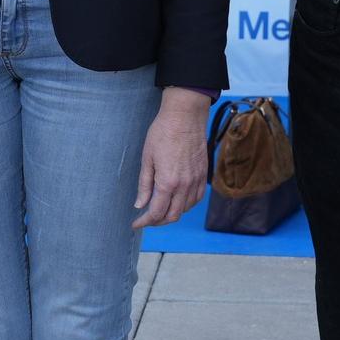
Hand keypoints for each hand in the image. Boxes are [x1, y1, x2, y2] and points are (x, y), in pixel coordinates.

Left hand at [132, 88, 212, 227]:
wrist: (185, 116)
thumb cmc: (163, 133)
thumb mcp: (147, 158)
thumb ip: (144, 184)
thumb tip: (140, 205)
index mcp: (167, 182)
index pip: (156, 213)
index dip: (145, 222)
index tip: (136, 223)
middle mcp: (184, 185)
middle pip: (172, 216)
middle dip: (157, 222)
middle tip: (147, 219)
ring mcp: (196, 180)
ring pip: (185, 209)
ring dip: (172, 213)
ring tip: (160, 209)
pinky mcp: (203, 174)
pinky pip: (197, 198)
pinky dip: (186, 205)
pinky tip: (177, 200)